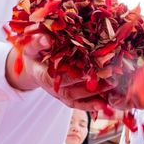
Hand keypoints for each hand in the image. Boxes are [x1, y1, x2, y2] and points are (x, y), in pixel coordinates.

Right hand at [6, 40, 139, 112]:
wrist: (33, 65)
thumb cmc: (34, 52)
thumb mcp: (31, 45)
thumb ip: (37, 42)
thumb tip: (46, 39)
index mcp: (42, 74)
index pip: (58, 78)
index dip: (73, 77)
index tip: (88, 73)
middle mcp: (52, 87)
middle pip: (71, 91)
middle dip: (90, 87)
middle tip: (109, 79)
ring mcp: (60, 93)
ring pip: (77, 98)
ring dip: (95, 96)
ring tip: (112, 87)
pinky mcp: (67, 96)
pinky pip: (80, 103)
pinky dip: (92, 105)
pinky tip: (106, 103)